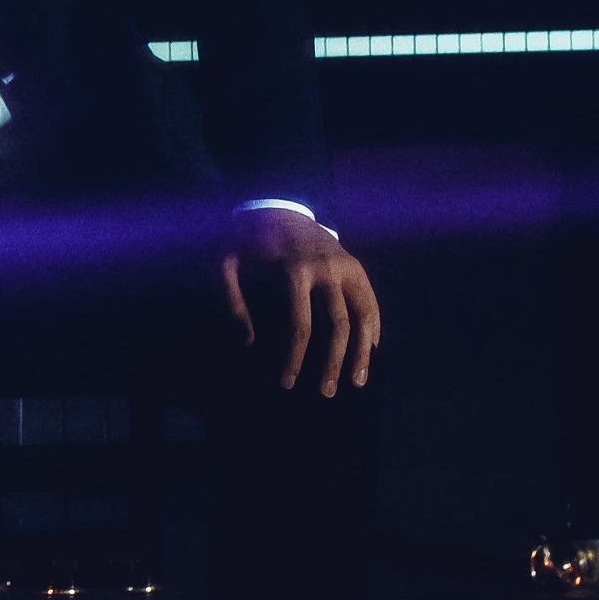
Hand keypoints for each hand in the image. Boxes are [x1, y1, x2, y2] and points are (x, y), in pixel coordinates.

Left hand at [219, 209, 379, 394]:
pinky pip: (371, 302)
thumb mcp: (225, 263)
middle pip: (337, 325)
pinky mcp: (355, 266)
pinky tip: (370, 353)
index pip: (299, 325)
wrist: (276, 206)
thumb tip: (248, 342)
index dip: (294, 358)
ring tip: (357, 382)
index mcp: (293, 270)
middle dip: (332, 363)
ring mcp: (345, 266)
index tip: (287, 383)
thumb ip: (230, 300)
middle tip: (325, 393)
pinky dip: (373, 329)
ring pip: (363, 315)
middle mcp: (326, 268)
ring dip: (361, 352)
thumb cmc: (247, 241)